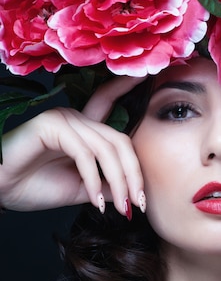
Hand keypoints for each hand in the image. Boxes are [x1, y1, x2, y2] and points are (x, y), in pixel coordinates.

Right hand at [0, 76, 145, 215]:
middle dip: (134, 175)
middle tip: (138, 203)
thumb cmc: (36, 187)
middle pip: (119, 140)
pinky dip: (94, 179)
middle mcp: (76, 118)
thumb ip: (109, 185)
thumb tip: (137, 192)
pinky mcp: (51, 125)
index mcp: (84, 128)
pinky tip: (95, 200)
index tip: (146, 73)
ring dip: (118, 182)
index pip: (110, 105)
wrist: (3, 191)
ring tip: (120, 207)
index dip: (126, 86)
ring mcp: (64, 118)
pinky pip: (84, 152)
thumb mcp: (85, 189)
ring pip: (106, 148)